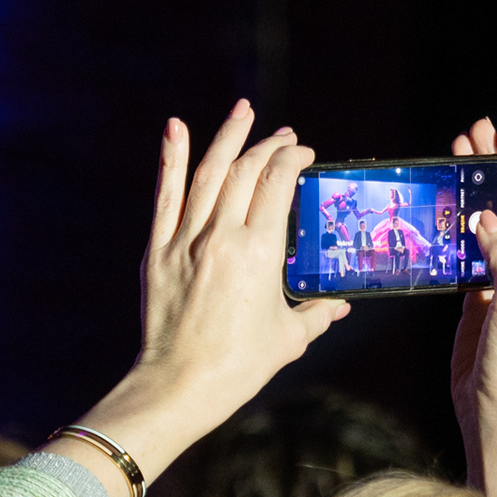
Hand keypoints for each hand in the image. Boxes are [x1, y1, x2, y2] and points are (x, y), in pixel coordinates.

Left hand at [45, 101, 347, 496]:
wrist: (180, 385)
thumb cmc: (239, 366)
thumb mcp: (289, 338)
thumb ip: (316, 314)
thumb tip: (338, 305)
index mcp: (259, 252)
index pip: (277, 184)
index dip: (292, 161)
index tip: (303, 155)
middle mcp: (221, 236)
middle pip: (245, 171)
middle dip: (267, 146)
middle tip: (283, 136)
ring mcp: (185, 240)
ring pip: (208, 173)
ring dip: (227, 137)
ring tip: (243, 111)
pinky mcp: (157, 251)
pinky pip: (166, 195)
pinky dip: (171, 159)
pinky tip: (176, 127)